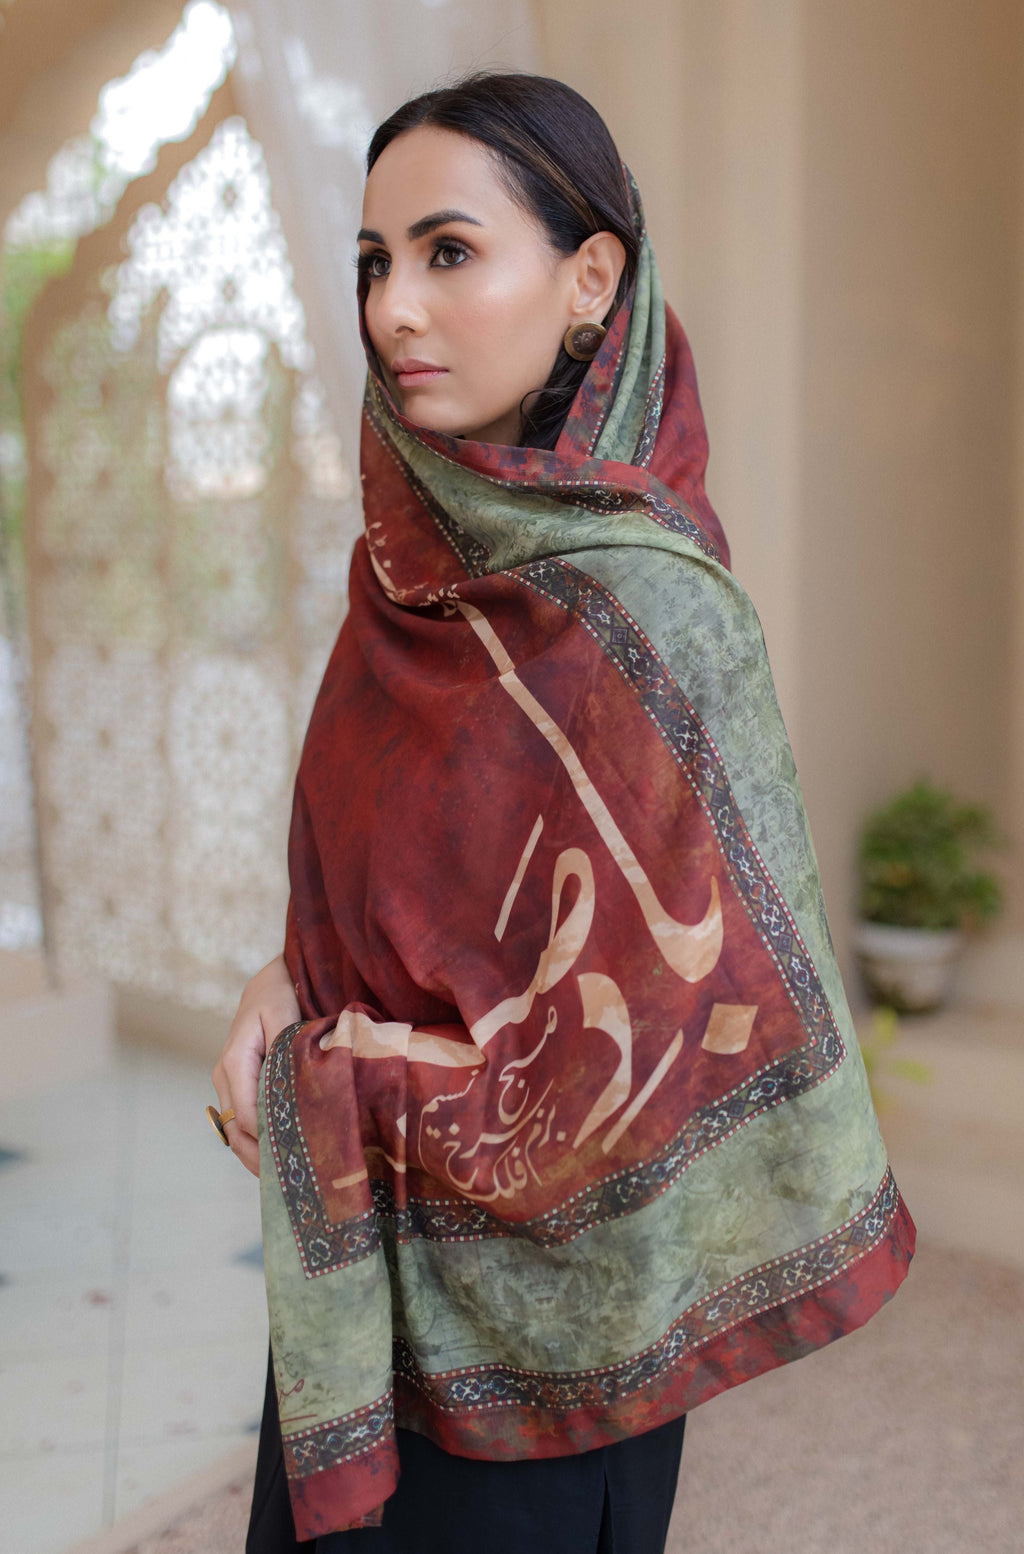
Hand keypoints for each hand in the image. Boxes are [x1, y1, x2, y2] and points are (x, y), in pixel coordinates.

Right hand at [211, 954, 299, 1175]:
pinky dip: (256, 1140)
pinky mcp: (237, 1084)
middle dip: (259, 1158)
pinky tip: (278, 1155)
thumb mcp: (284, 1013)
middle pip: (237, 1130)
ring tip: (286, 1176)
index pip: (248, 1115)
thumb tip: (288, 1083)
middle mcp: (225, 1076)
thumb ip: (285, 1045)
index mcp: (234, 1062)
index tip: (298, 1158)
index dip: (269, 1140)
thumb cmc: (279, 994)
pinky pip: (243, 1119)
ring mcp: (228, 1082)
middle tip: (291, 1181)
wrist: (268, 982)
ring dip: (256, 1154)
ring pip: (236, 1130)